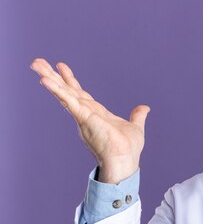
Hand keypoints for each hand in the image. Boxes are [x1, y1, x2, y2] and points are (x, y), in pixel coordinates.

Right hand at [30, 58, 149, 183]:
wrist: (125, 161)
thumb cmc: (128, 149)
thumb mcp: (135, 127)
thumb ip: (137, 116)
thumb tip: (145, 108)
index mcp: (96, 113)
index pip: (80, 94)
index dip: (71, 80)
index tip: (61, 66)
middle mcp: (86, 114)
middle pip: (67, 91)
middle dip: (53, 76)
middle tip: (37, 62)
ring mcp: (83, 116)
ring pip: (64, 93)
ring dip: (50, 78)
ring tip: (36, 64)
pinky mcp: (83, 118)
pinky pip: (68, 101)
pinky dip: (57, 91)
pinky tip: (45, 80)